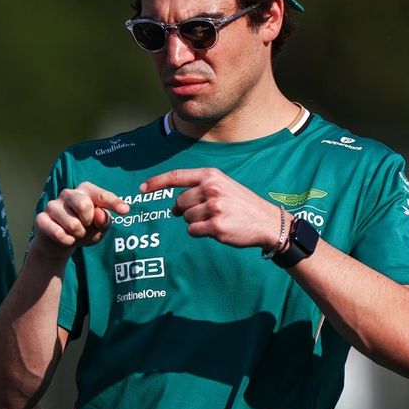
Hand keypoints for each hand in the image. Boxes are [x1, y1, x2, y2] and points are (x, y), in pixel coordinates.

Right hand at [32, 182, 128, 261]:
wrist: (59, 244)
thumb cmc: (84, 230)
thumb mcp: (100, 228)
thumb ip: (104, 221)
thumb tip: (100, 215)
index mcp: (85, 190)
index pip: (101, 195)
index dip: (114, 203)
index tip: (125, 211)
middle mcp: (68, 193)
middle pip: (85, 205)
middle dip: (89, 222)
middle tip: (86, 227)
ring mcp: (52, 205)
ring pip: (73, 224)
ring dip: (79, 235)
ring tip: (76, 234)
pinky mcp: (41, 219)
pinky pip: (59, 234)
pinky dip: (67, 241)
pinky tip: (65, 239)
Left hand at [141, 168, 282, 250]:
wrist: (266, 221)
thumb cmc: (240, 204)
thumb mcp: (222, 186)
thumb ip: (197, 190)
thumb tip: (173, 207)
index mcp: (211, 176)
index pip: (177, 176)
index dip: (157, 182)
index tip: (142, 189)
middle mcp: (211, 189)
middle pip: (179, 202)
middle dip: (186, 210)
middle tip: (204, 213)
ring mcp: (214, 207)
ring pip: (186, 218)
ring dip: (196, 222)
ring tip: (216, 219)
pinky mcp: (216, 225)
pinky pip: (193, 231)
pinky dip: (200, 232)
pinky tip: (216, 228)